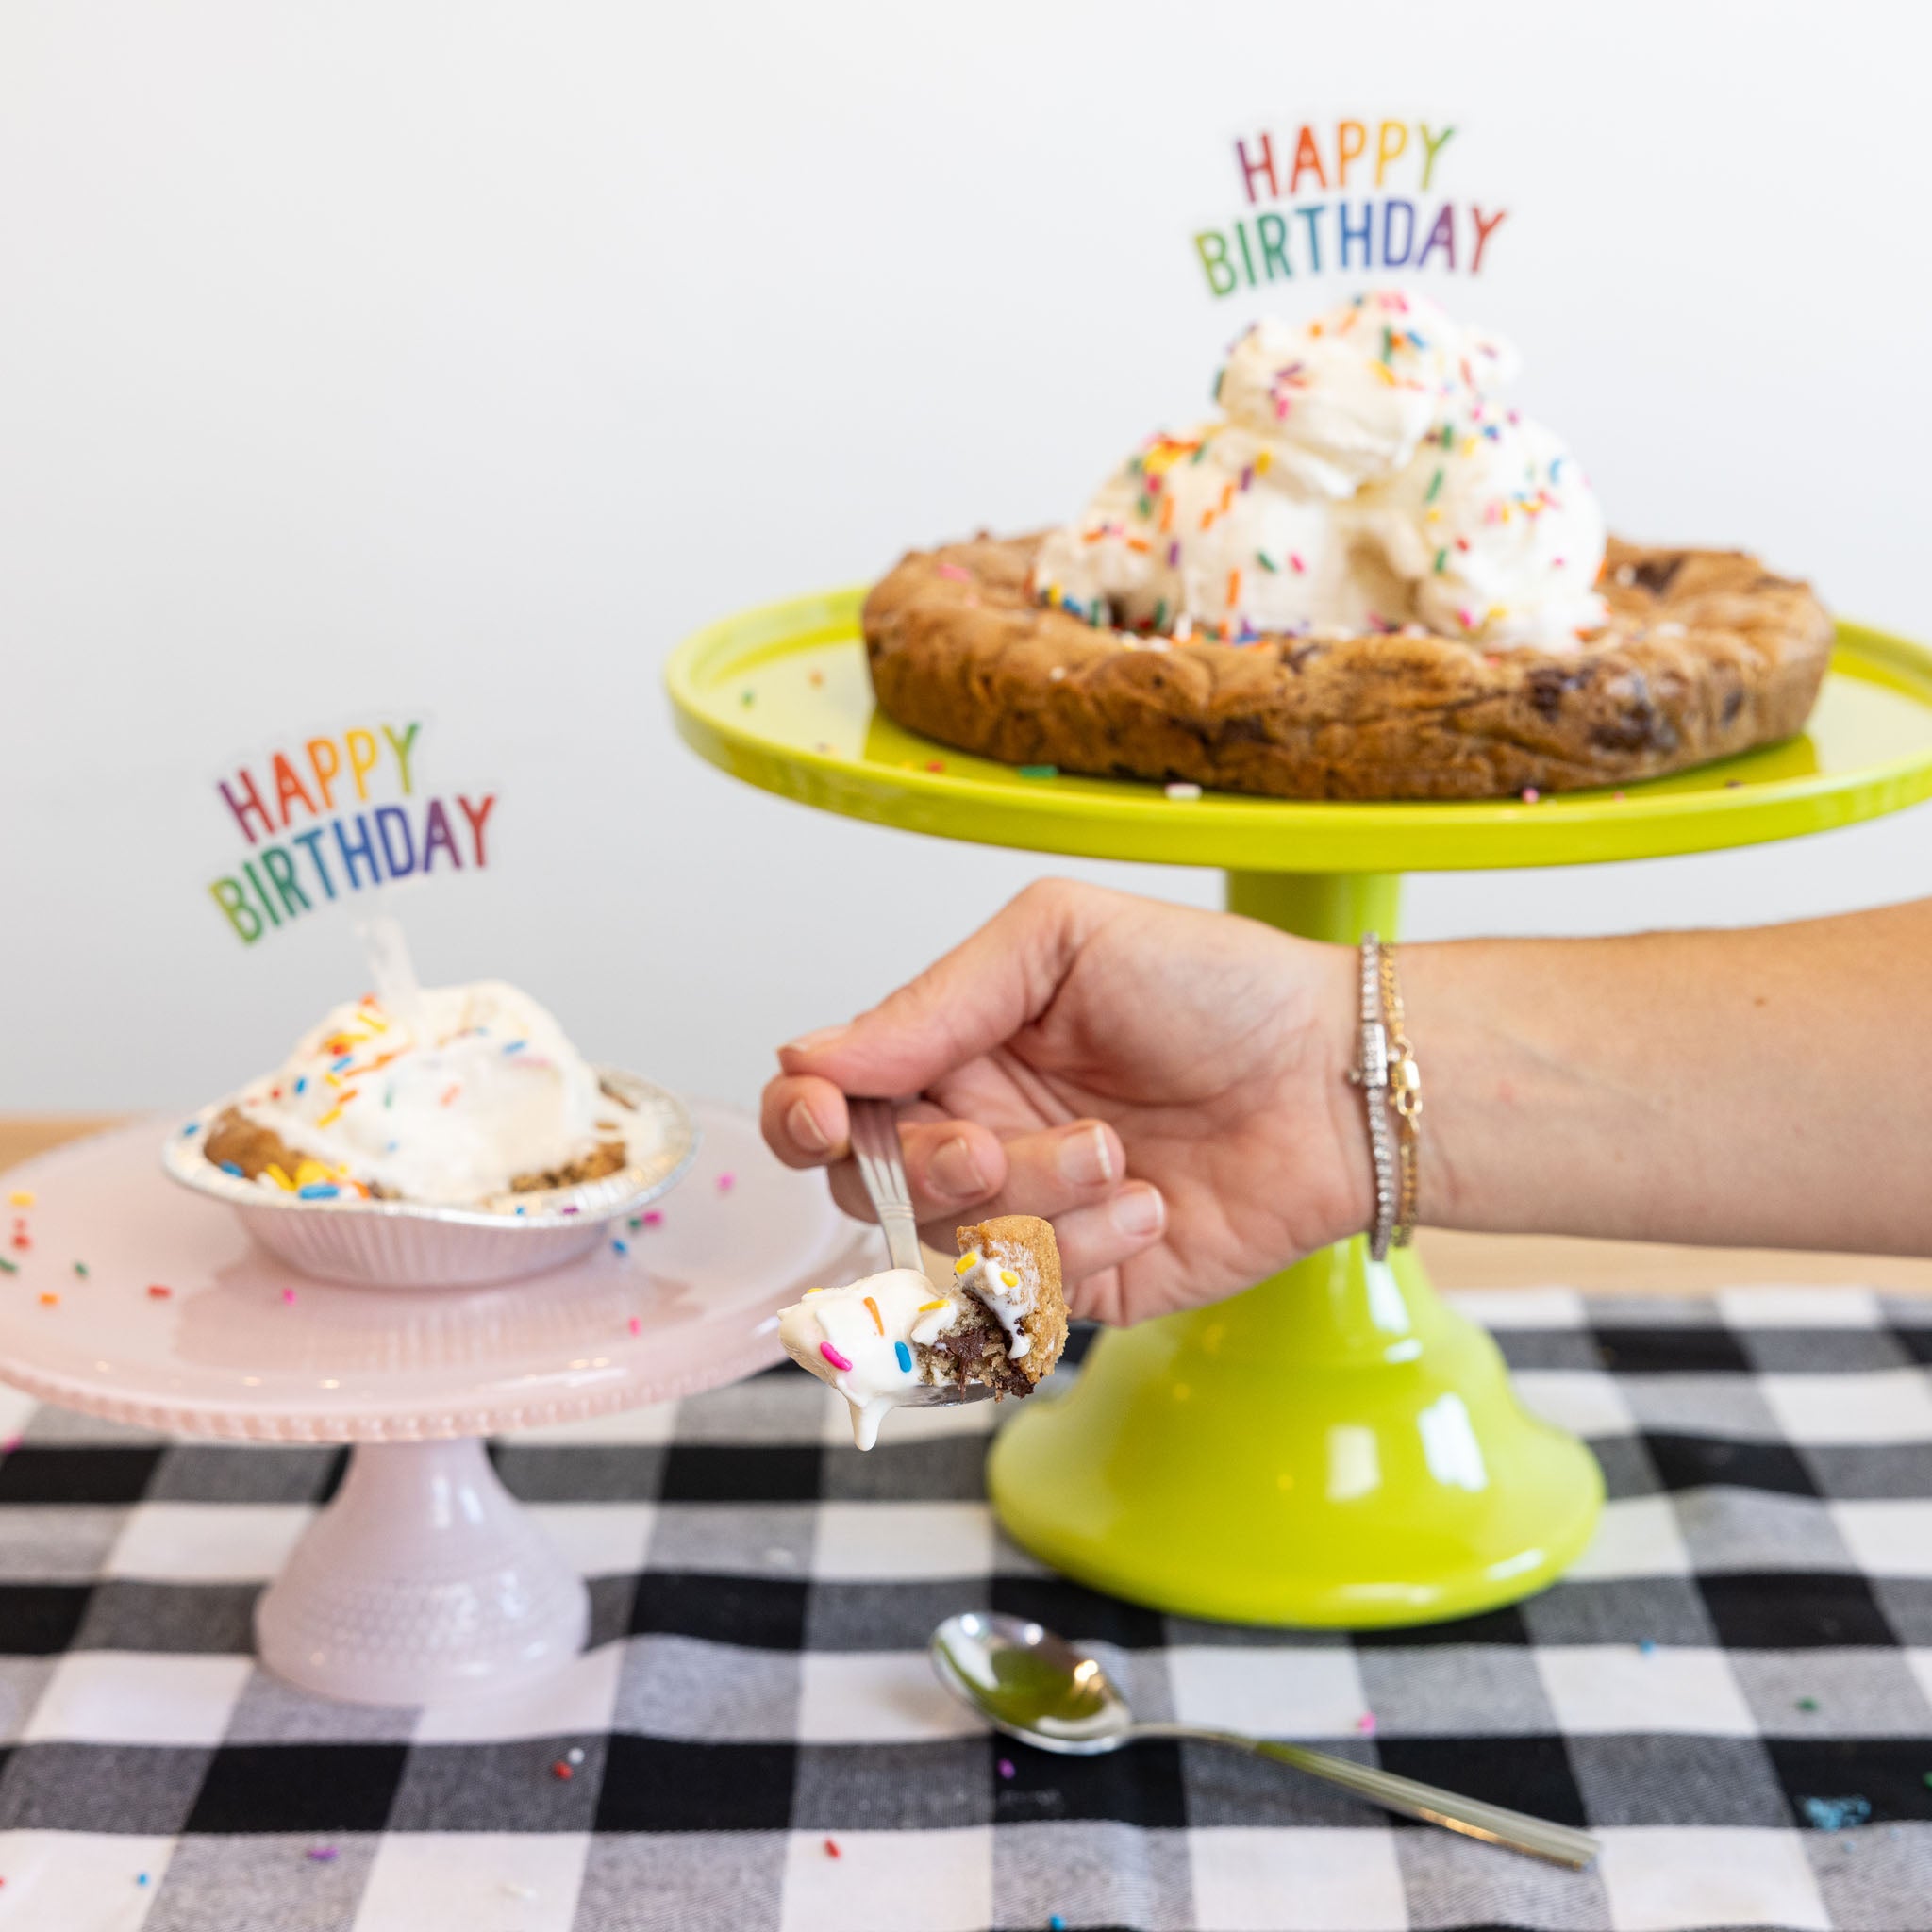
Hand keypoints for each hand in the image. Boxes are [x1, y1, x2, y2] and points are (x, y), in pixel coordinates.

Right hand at [760, 879, 1371, 1324]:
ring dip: (1029, 1199)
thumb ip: (933, 1000)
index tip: (822, 1116)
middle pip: (874, 1185)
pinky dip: (1082, 1250)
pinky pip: (1028, 1297)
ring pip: (951, 1244)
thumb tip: (813, 1055)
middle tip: (990, 1139)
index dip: (807, 1114)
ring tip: (1116, 1153)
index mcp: (959, 1048)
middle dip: (926, 1168)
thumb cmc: (1217, 988)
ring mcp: (1030, 1213)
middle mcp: (980, 1132)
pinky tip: (1149, 1205)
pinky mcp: (1084, 1283)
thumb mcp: (1060, 941)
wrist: (1335, 1079)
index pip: (838, 1097)